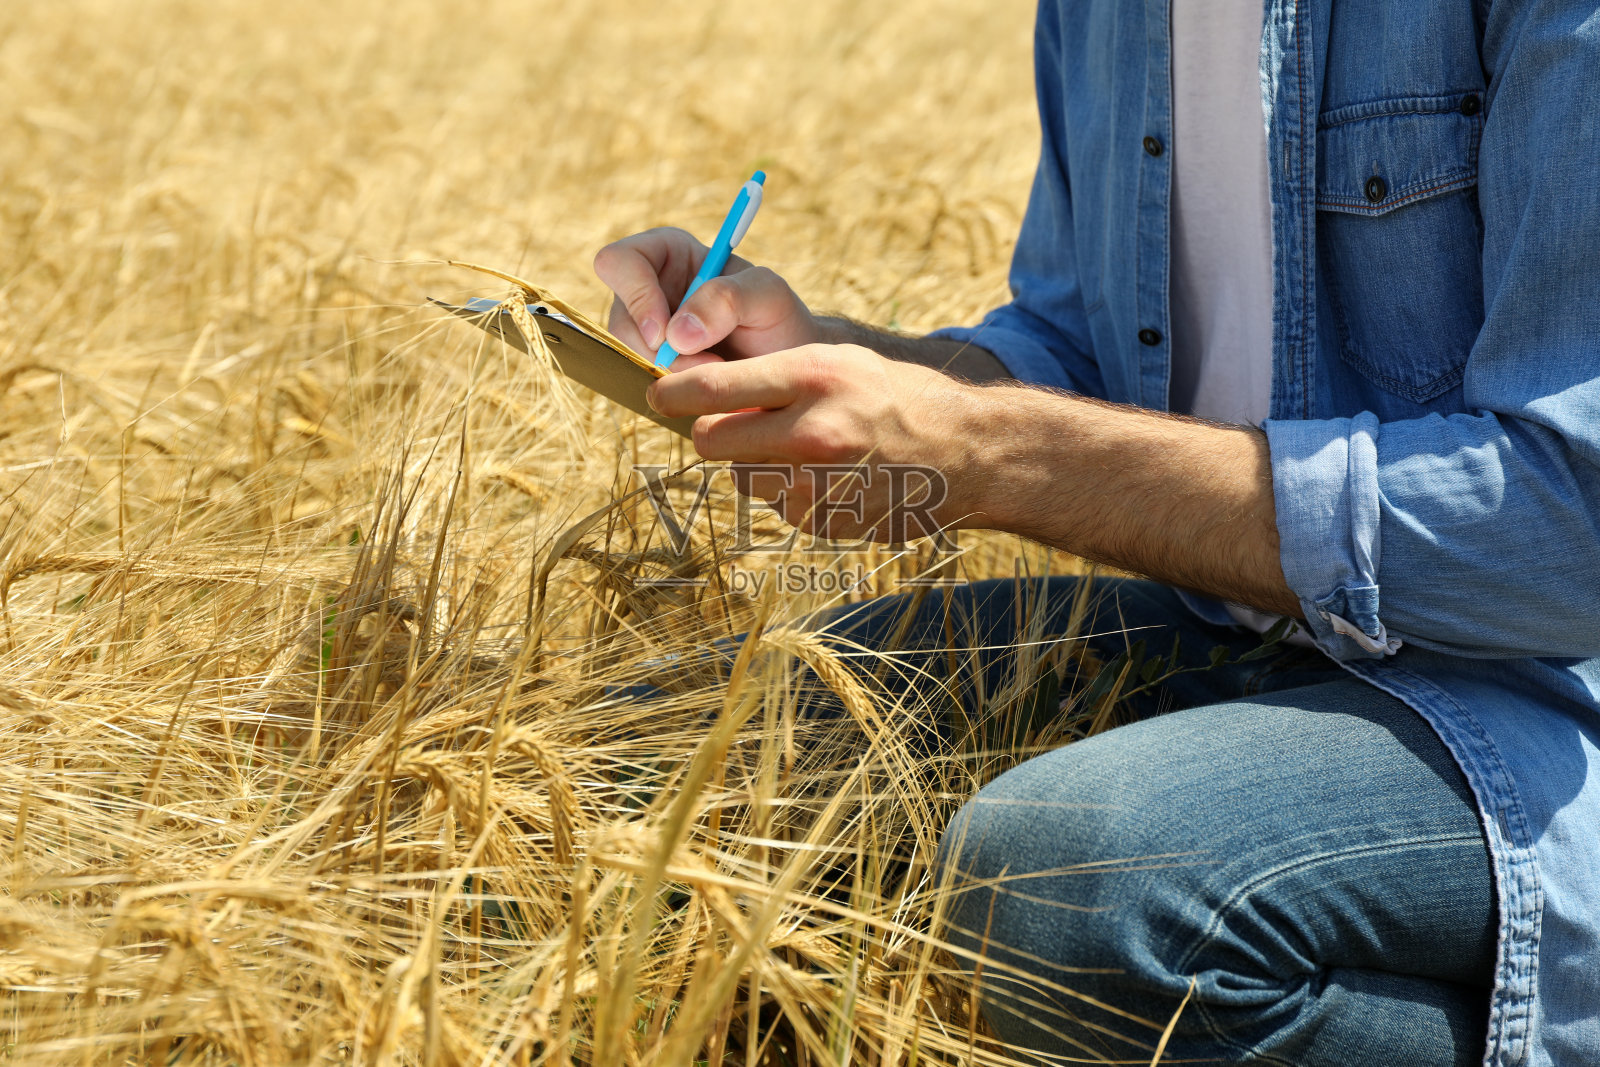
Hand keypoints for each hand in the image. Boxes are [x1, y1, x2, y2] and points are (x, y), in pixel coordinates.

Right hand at [593, 227, 821, 370]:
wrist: (789, 361)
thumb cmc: (779, 318)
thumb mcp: (768, 295)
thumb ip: (727, 298)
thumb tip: (675, 334)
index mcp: (668, 254)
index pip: (619, 262)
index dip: (634, 296)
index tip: (664, 333)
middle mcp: (650, 291)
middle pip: (620, 320)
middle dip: (658, 352)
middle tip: (709, 366)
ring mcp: (648, 333)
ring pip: (629, 357)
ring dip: (672, 375)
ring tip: (719, 374)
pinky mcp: (654, 368)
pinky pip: (644, 382)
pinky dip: (674, 391)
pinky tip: (708, 388)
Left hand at [646, 344, 990, 541]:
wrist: (967, 454)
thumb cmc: (895, 397)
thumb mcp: (839, 362)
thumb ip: (774, 377)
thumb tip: (697, 396)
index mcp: (812, 378)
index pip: (710, 388)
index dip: (673, 393)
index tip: (658, 394)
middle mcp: (810, 432)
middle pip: (710, 441)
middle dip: (716, 432)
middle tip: (740, 423)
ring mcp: (816, 485)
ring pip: (741, 477)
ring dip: (758, 464)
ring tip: (810, 450)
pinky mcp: (823, 521)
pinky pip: (777, 506)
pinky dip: (792, 493)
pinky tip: (835, 478)